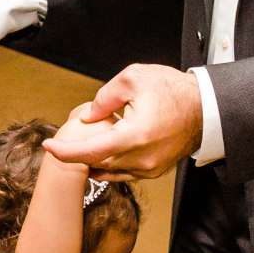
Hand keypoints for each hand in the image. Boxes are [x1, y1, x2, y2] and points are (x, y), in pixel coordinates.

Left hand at [44, 65, 203, 180]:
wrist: (205, 108)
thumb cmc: (172, 90)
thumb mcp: (133, 79)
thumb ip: (104, 98)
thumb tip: (87, 117)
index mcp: (134, 136)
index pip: (90, 152)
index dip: (65, 152)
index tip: (48, 148)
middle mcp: (141, 159)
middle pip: (96, 163)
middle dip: (78, 152)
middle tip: (68, 136)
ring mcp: (149, 169)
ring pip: (109, 171)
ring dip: (94, 159)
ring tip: (87, 141)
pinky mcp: (154, 172)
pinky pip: (123, 173)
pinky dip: (109, 164)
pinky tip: (104, 150)